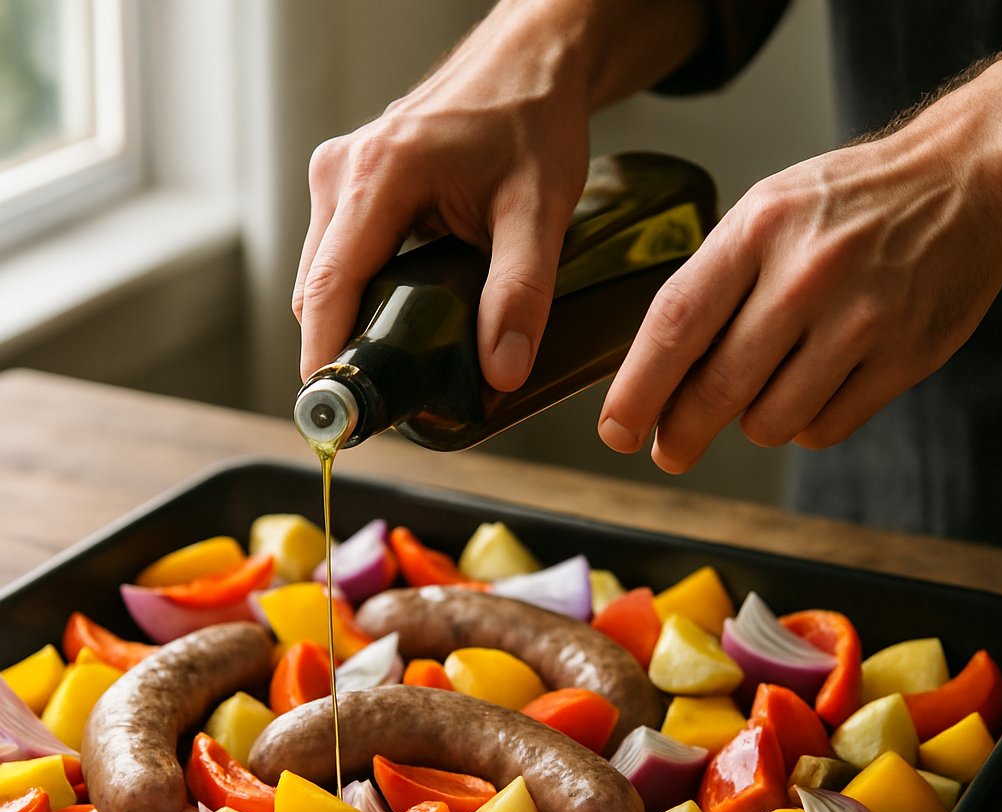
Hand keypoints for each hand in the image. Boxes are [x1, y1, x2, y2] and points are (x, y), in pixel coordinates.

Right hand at [292, 0, 708, 388]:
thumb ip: (521, 294)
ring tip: (400, 365)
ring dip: (352, 323)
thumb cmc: (532, 121)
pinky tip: (400, 316)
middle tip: (389, 402)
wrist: (531, 63)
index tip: (335, 414)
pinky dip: (360, 293)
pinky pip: (338, 256)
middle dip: (344, 349)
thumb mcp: (540, 211)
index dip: (326, 358)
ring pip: (324, 276)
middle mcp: (342, 172)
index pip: (329, 287)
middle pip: (318, 289)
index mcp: (378, 176)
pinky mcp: (350, 183)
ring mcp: (340, 175)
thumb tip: (500, 371)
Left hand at [599, 49, 1001, 470]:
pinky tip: (813, 385)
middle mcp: (807, 275)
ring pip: (770, 421)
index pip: (675, 325)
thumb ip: (711, 288)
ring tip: (767, 385)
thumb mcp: (764, 215)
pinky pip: (824, 428)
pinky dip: (805, 422)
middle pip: (717, 389)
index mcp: (758, 229)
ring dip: (753, 421)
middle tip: (670, 450)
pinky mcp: (904, 357)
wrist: (963, 180)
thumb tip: (657, 376)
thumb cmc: (847, 204)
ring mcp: (861, 319)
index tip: (618, 430)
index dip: (636, 390)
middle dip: (681, 435)